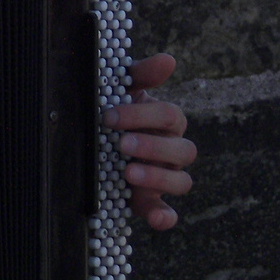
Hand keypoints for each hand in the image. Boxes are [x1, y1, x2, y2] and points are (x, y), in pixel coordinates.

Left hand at [103, 53, 195, 230]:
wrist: (96, 143)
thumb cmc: (115, 111)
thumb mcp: (122, 91)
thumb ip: (140, 75)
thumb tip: (168, 60)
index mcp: (167, 122)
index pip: (170, 116)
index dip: (142, 116)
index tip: (109, 116)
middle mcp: (171, 150)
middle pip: (182, 150)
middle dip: (152, 146)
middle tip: (121, 144)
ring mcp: (164, 177)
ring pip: (182, 181)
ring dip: (157, 178)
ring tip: (127, 172)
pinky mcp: (150, 201)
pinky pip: (168, 213)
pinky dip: (166, 217)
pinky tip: (157, 219)